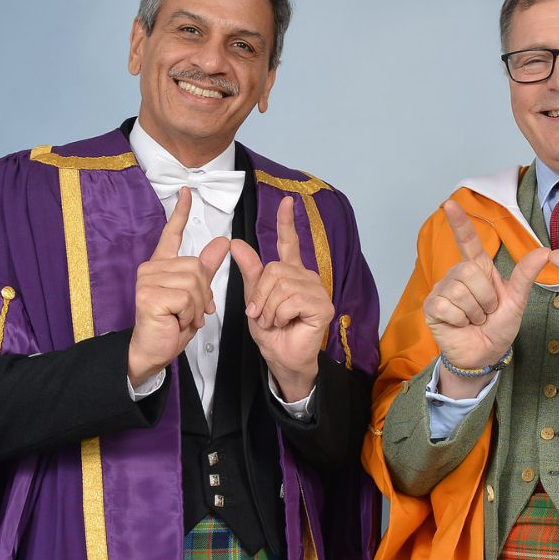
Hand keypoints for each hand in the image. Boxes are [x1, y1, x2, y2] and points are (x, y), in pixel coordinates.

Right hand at [130, 188, 230, 386]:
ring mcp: (148, 280)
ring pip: (195, 283)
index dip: (180, 212)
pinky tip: (177, 321)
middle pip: (197, 267)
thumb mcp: (195, 295)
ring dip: (197, 307)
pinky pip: (188, 298)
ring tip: (182, 317)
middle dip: (203, 294)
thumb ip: (206, 268)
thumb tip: (223, 241)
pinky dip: (190, 314)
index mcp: (162, 265)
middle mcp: (151, 268)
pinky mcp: (150, 295)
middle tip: (190, 311)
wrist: (153, 351)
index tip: (187, 192)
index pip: (171, 233)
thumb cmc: (171, 324)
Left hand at [230, 196, 333, 402]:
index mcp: (290, 273)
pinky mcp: (322, 305)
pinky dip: (279, 314)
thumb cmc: (272, 332)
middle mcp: (306, 277)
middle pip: (274, 269)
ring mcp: (317, 290)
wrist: (282, 359)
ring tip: (274, 321)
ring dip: (269, 309)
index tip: (287, 201)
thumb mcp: (253, 299)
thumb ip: (249, 272)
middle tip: (262, 315)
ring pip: (281, 285)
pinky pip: (291, 299)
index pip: (290, 242)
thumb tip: (236, 244)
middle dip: (260, 295)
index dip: (287, 222)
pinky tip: (285, 323)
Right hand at [423, 200, 549, 397]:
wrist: (484, 354)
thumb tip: (545, 251)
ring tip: (474, 319)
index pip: (467, 241)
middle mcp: (457, 275)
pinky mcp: (432, 306)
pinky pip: (448, 306)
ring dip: (475, 311)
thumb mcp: (517, 300)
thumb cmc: (498, 326)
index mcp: (478, 269)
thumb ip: (526, 275)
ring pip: (460, 291)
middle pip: (470, 272)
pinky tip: (460, 325)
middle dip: (485, 297)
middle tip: (486, 311)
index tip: (450, 203)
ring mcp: (442, 290)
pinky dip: (460, 320)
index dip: (459, 222)